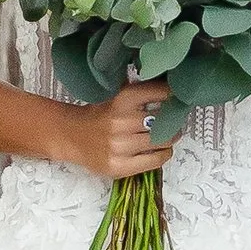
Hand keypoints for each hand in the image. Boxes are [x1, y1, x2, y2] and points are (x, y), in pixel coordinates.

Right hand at [55, 87, 178, 180]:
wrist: (71, 136)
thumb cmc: (100, 114)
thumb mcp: (116, 94)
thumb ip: (140, 89)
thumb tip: (171, 82)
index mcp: (122, 98)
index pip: (161, 93)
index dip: (173, 95)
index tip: (179, 96)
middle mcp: (122, 121)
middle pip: (164, 121)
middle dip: (174, 120)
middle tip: (176, 119)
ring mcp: (120, 146)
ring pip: (162, 141)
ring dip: (171, 138)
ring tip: (170, 135)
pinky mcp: (119, 166)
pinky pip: (154, 161)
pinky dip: (163, 154)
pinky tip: (162, 150)